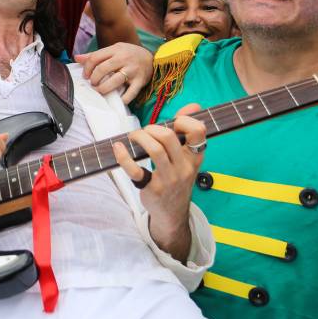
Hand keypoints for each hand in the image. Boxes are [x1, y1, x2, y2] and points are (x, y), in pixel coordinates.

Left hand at [75, 42, 151, 103]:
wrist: (151, 58)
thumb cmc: (128, 54)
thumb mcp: (113, 50)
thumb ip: (95, 55)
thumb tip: (76, 58)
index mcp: (115, 49)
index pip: (95, 57)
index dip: (87, 68)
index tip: (86, 76)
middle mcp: (124, 58)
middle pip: (103, 69)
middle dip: (94, 79)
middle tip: (93, 84)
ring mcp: (133, 70)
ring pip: (115, 80)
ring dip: (104, 88)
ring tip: (100, 91)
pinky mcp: (140, 81)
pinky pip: (131, 93)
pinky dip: (123, 99)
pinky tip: (118, 100)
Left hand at [112, 104, 204, 256]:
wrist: (172, 212)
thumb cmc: (177, 177)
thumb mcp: (186, 158)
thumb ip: (187, 131)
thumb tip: (194, 105)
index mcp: (194, 157)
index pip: (199, 131)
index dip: (185, 120)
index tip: (173, 123)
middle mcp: (184, 167)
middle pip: (168, 137)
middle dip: (151, 128)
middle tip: (144, 132)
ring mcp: (168, 179)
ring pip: (155, 150)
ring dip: (139, 138)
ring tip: (133, 138)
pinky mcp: (152, 188)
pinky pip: (136, 170)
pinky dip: (124, 157)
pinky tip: (118, 148)